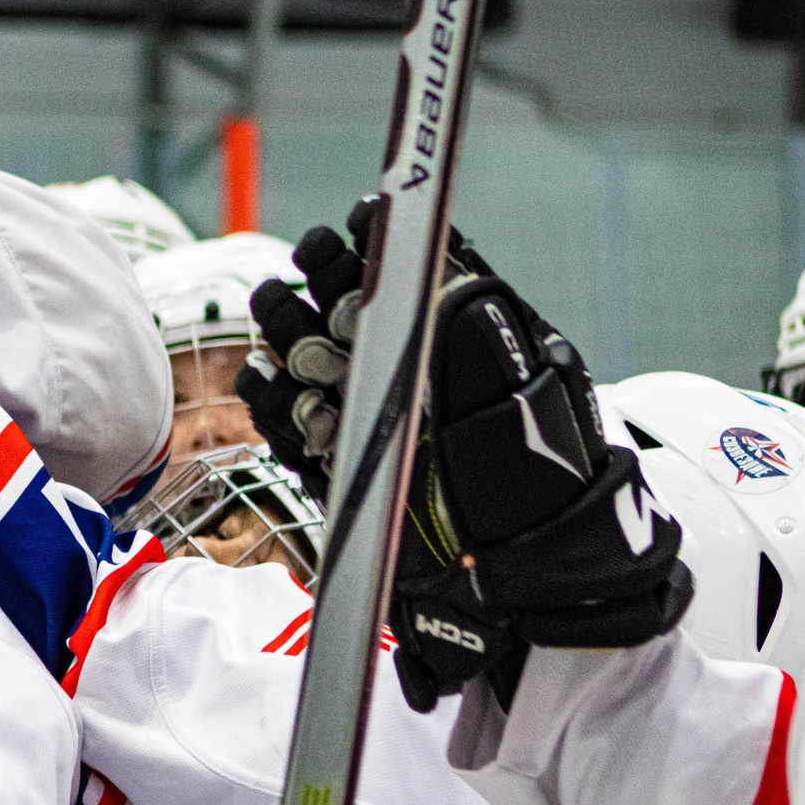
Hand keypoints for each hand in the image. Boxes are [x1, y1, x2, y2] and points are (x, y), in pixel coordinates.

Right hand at [239, 205, 691, 709]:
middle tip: (315, 260)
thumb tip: (443, 279)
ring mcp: (363, 420)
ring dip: (287, 331)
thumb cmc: (539, 491)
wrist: (521, 585)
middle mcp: (402, 377)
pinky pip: (286, 423)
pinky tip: (265, 379)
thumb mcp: (526, 401)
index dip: (378, 245)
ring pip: (304, 358)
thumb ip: (480, 340)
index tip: (365, 219)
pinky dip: (269, 401)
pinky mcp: (333, 464)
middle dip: (322, 280)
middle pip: (342, 310)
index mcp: (449, 349)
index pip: (402, 280)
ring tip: (283, 314)